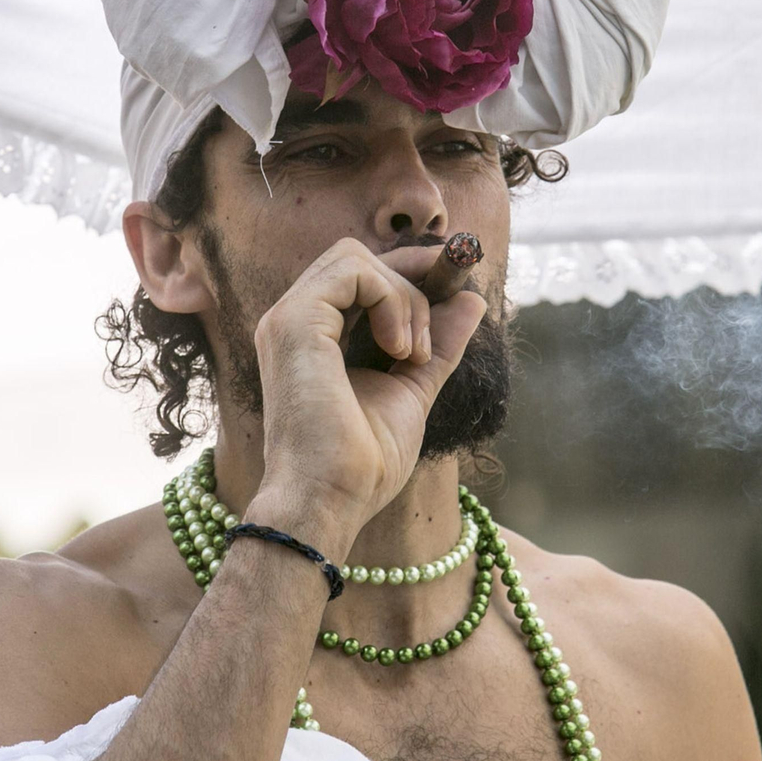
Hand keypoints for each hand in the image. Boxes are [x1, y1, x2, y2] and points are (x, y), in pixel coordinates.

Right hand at [252, 238, 485, 543]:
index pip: (360, 275)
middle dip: (411, 281)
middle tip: (425, 345)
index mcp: (313, 336)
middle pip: (359, 258)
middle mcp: (294, 321)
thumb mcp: (413, 389)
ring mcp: (288, 318)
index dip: (409, 276)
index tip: (451, 295)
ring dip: (404, 298)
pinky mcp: (294, 321)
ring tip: (411, 355)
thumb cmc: (362, 464)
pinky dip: (392, 300)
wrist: (330, 503)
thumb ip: (439, 344)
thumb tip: (473, 298)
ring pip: (357, 257)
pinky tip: (400, 350)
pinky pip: (355, 270)